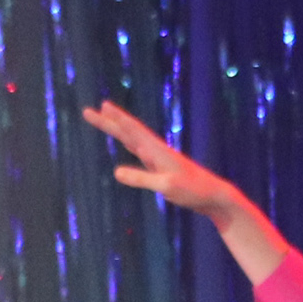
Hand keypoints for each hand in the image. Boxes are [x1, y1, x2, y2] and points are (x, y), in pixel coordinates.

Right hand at [81, 100, 286, 282]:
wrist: (213, 194)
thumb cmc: (192, 191)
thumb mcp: (166, 187)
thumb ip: (142, 179)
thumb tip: (116, 172)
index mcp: (157, 151)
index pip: (132, 130)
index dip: (115, 119)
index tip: (100, 106)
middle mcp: (156, 150)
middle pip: (128, 131)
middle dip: (108, 121)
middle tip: (89, 111)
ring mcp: (158, 158)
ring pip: (133, 138)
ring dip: (118, 128)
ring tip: (104, 118)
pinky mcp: (160, 166)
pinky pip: (139, 150)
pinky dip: (129, 142)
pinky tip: (127, 141)